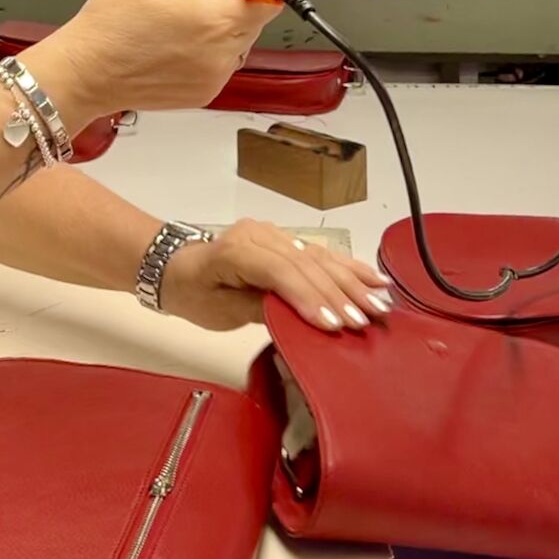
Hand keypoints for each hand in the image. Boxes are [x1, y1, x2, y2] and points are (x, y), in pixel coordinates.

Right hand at [27, 0, 280, 118]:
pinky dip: (204, 48)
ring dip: (216, 23)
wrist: (82, 75)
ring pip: (236, 39)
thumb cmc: (111, 26)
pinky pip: (219, 62)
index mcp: (218, 20)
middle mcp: (225, 55)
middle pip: (252, 17)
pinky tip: (170, 42)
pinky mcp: (203, 94)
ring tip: (172, 19)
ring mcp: (216, 78)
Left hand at [158, 220, 391, 332]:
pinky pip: (319, 253)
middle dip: (339, 293)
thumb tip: (301, 314)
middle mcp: (258, 234)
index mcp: (235, 250)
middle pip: (305, 264)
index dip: (309, 297)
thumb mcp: (220, 311)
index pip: (279, 272)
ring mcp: (274, 234)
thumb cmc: (195, 294)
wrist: (178, 270)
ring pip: (318, 257)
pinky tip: (373, 278)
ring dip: (351, 281)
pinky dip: (347, 267)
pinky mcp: (285, 240)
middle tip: (367, 319)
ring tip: (379, 302)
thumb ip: (261, 308)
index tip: (334, 323)